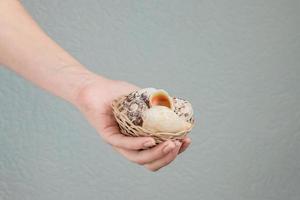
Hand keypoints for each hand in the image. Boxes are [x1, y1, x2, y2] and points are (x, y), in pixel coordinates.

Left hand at [74, 77, 190, 170]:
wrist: (94, 87)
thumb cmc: (117, 93)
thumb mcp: (143, 98)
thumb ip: (157, 105)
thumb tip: (177, 109)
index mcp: (139, 139)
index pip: (158, 153)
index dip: (174, 151)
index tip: (187, 140)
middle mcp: (129, 144)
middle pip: (150, 161)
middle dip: (168, 156)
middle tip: (179, 144)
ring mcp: (118, 142)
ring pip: (138, 158)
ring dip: (157, 154)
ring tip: (171, 145)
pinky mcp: (107, 136)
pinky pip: (124, 144)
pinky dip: (139, 144)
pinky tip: (151, 140)